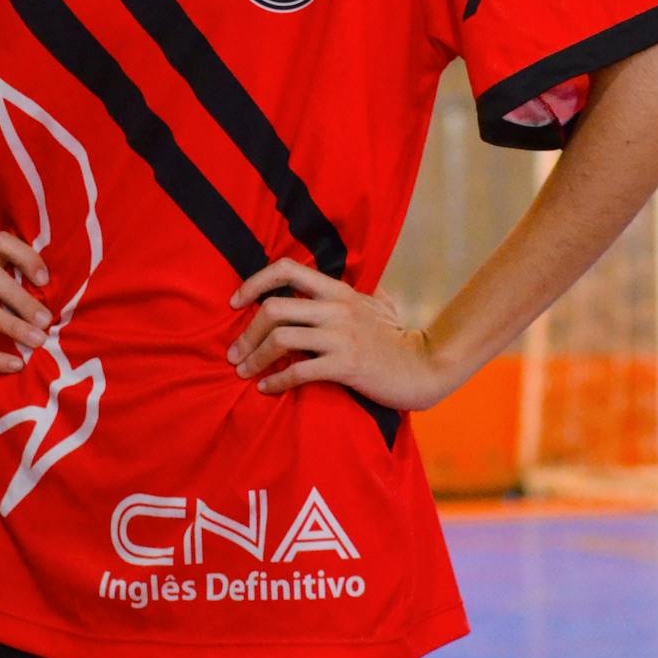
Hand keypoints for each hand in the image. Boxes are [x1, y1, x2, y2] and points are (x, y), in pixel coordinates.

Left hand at [227, 259, 448, 412]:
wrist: (423, 367)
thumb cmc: (396, 339)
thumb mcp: (376, 303)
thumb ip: (353, 292)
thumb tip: (339, 281)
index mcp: (338, 290)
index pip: (287, 269)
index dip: (255, 281)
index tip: (236, 302)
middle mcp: (336, 308)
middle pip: (274, 309)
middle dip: (246, 332)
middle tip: (234, 353)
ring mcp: (341, 336)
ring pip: (281, 339)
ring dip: (255, 357)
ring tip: (243, 372)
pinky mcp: (346, 365)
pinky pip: (299, 371)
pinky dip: (276, 380)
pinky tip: (266, 388)